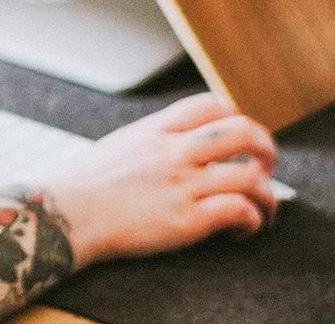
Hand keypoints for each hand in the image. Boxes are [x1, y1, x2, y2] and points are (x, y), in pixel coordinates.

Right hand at [42, 93, 278, 267]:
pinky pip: (238, 210)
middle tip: (267, 166)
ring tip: (266, 211)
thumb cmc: (84, 186)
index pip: (211, 105)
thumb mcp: (121, 145)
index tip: (238, 140)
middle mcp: (175, 151)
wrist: (66, 214)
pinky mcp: (186, 220)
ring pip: (250, 177)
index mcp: (157, 130)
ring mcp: (182, 184)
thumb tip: (173, 145)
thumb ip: (152, 141)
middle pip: (242, 132)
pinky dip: (251, 220)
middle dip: (266, 148)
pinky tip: (243, 230)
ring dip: (268, 196)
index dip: (235, 118)